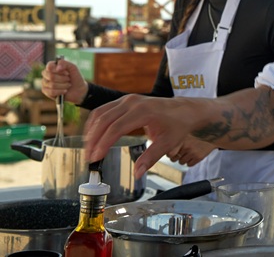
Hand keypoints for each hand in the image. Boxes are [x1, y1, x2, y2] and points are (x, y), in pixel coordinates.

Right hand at [41, 59, 88, 103]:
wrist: (78, 90)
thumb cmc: (75, 77)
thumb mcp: (72, 68)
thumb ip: (64, 64)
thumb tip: (57, 68)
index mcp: (52, 67)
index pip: (49, 66)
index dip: (59, 71)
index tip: (67, 73)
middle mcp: (46, 74)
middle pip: (51, 76)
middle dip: (63, 79)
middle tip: (68, 79)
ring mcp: (45, 83)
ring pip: (52, 85)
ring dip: (63, 85)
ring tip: (68, 85)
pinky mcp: (46, 91)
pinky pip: (51, 92)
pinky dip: (60, 91)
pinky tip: (65, 91)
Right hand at [85, 93, 205, 177]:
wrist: (184, 109)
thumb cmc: (177, 125)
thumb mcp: (167, 143)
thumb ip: (150, 158)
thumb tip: (137, 174)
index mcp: (143, 112)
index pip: (116, 128)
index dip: (103, 144)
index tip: (95, 157)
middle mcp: (132, 103)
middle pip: (104, 120)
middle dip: (93, 140)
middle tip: (88, 157)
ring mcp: (128, 99)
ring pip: (100, 113)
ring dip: (91, 131)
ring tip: (89, 149)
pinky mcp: (125, 100)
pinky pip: (104, 110)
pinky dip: (95, 123)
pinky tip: (93, 136)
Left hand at [167, 135, 216, 166]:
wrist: (212, 132)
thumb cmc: (195, 133)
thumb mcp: (183, 132)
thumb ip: (173, 139)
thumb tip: (163, 149)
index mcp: (181, 139)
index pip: (169, 153)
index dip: (169, 153)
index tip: (172, 150)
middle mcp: (186, 146)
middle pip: (173, 159)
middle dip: (175, 157)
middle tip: (180, 151)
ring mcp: (193, 152)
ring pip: (181, 162)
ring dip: (183, 159)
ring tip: (188, 151)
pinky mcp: (199, 157)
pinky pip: (189, 164)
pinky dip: (190, 161)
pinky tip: (193, 154)